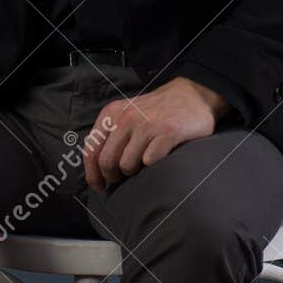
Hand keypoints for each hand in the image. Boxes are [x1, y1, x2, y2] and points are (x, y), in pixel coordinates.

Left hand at [82, 77, 229, 191]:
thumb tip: (96, 168)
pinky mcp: (167, 132)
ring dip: (134, 173)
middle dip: (114, 177)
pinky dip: (153, 166)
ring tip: (143, 165)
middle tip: (124, 179)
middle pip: (107, 162)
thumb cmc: (155, 113)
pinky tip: (159, 159)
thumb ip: (109, 136)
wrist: (191, 97)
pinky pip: (150, 161)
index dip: (93, 174)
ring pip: (127, 165)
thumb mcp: (126, 115)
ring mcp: (147, 125)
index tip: (100, 186)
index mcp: (111, 114)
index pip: (91, 151)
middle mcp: (126, 118)